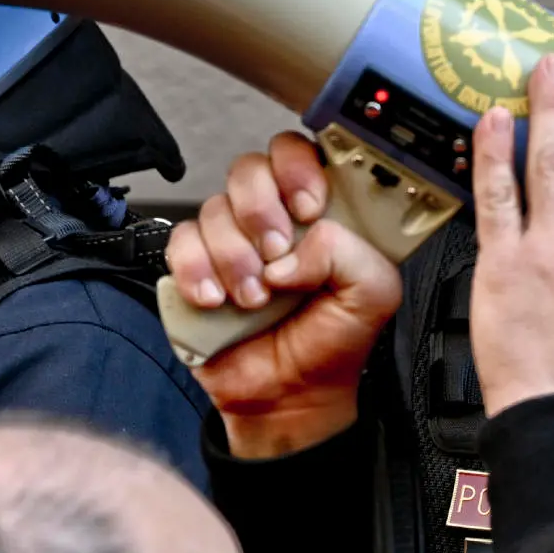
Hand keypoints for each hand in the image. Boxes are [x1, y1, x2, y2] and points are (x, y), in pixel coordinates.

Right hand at [165, 133, 404, 458]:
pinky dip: (197, 270)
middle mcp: (273, 219)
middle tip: (276, 253)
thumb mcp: (373, 295)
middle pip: (250, 168)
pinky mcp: (197, 268)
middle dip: (261, 210)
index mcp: (320, 214)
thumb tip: (298, 246)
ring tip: (255, 298)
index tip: (308, 207)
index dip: (298, 168)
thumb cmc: (331, 343)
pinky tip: (216, 300)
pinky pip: (181, 243)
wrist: (287, 399)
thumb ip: (350, 252)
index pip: (301, 153)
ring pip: (214, 208)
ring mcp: (232, 242)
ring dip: (235, 255)